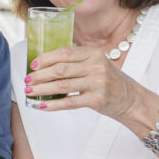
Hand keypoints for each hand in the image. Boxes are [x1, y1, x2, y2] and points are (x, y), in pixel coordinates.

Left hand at [25, 46, 140, 119]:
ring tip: (30, 92)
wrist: (131, 99)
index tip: (33, 64)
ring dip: (42, 89)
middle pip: (60, 69)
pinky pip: (69, 102)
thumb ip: (77, 61)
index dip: (46, 58)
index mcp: (94, 53)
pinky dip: (53, 104)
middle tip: (27, 80)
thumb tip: (46, 64)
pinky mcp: (96, 100)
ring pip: (62, 85)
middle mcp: (96, 66)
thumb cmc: (110, 81)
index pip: (64, 53)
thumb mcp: (97, 64)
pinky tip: (42, 105)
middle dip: (40, 75)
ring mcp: (97, 83)